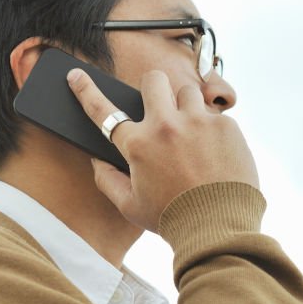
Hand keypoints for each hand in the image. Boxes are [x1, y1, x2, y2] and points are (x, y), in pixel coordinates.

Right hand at [66, 67, 259, 231]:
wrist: (219, 229)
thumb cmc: (171, 219)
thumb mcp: (129, 206)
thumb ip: (107, 180)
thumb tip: (97, 159)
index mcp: (138, 145)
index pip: (103, 110)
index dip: (86, 90)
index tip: (76, 75)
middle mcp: (166, 126)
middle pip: (153, 80)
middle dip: (153, 89)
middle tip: (159, 107)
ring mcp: (199, 122)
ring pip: (188, 93)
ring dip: (185, 108)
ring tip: (191, 135)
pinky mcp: (226, 127)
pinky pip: (215, 117)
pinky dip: (212, 133)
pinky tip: (215, 156)